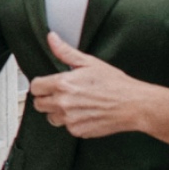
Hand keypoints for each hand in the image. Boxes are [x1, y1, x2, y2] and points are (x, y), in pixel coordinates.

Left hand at [28, 34, 159, 138]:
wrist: (133, 104)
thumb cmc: (115, 83)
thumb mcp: (89, 63)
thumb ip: (65, 52)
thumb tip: (52, 38)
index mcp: (63, 84)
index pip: (35, 87)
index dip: (41, 85)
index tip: (47, 85)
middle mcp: (63, 103)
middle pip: (38, 104)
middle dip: (47, 98)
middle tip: (61, 94)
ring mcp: (70, 119)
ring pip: (51, 117)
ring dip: (58, 112)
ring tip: (75, 104)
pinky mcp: (78, 131)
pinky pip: (66, 127)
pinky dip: (72, 122)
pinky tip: (85, 113)